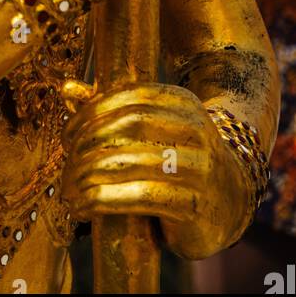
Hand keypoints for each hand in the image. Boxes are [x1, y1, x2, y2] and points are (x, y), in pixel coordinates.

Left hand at [61, 83, 252, 258]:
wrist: (230, 204)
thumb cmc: (179, 161)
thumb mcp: (153, 129)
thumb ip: (111, 109)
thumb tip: (67, 88)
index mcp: (183, 103)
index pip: (129, 97)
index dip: (91, 114)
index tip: (67, 136)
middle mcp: (195, 129)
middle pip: (128, 126)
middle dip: (87, 144)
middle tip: (67, 165)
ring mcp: (199, 167)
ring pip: (129, 161)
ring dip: (88, 176)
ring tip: (69, 190)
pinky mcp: (194, 205)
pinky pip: (139, 196)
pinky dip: (102, 200)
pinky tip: (83, 209)